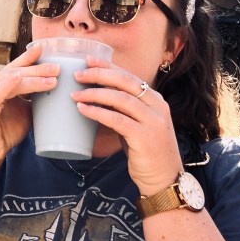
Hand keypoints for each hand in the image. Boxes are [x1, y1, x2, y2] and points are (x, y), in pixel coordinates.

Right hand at [0, 42, 60, 167]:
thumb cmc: (4, 132)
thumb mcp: (25, 112)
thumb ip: (35, 100)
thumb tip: (56, 93)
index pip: (17, 67)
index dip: (31, 58)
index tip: (46, 48)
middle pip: (17, 71)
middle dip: (38, 68)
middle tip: (57, 67)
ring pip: (11, 79)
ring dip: (32, 77)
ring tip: (51, 77)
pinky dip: (8, 84)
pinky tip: (18, 78)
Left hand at [71, 58, 182, 194]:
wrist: (164, 180)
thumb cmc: (146, 152)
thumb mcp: (137, 125)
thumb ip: (123, 111)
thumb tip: (95, 97)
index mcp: (156, 100)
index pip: (130, 76)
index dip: (108, 66)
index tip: (88, 60)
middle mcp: (158, 106)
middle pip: (126, 82)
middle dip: (100, 75)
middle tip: (78, 74)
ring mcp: (153, 121)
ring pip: (121, 99)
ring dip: (95, 94)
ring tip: (75, 94)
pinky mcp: (145, 137)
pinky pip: (117, 120)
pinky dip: (98, 112)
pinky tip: (83, 110)